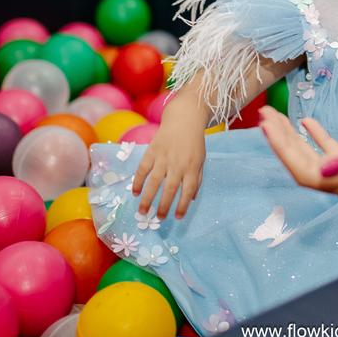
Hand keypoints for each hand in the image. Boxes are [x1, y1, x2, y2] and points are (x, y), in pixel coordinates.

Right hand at [131, 102, 206, 219]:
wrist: (184, 118)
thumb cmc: (194, 142)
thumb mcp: (201, 160)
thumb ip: (197, 179)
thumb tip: (191, 200)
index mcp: (191, 167)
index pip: (187, 191)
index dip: (182, 206)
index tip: (177, 218)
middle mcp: (177, 164)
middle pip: (169, 190)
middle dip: (163, 206)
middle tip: (158, 218)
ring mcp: (163, 157)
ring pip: (154, 182)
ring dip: (147, 199)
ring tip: (142, 212)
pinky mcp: (152, 151)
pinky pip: (143, 169)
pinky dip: (138, 182)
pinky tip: (136, 193)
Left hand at [259, 108, 337, 207]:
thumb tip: (322, 165)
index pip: (306, 172)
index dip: (282, 149)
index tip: (266, 124)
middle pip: (305, 168)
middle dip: (282, 142)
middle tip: (264, 114)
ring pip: (318, 161)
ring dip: (296, 140)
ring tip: (279, 117)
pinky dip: (320, 139)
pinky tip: (311, 123)